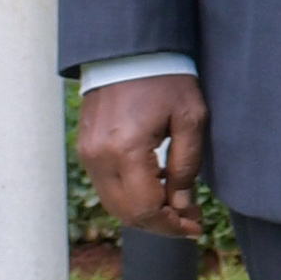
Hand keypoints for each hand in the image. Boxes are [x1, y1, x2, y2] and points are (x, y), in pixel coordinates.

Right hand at [76, 73, 209, 241]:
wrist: (128, 51)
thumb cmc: (166, 80)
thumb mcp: (190, 120)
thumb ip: (186, 167)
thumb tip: (182, 207)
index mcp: (126, 150)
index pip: (146, 210)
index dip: (172, 226)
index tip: (195, 228)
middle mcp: (99, 158)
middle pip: (127, 213)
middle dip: (160, 225)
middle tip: (190, 221)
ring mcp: (87, 155)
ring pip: (114, 204)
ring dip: (145, 213)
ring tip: (178, 207)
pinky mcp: (85, 149)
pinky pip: (106, 187)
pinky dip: (131, 197)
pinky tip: (157, 186)